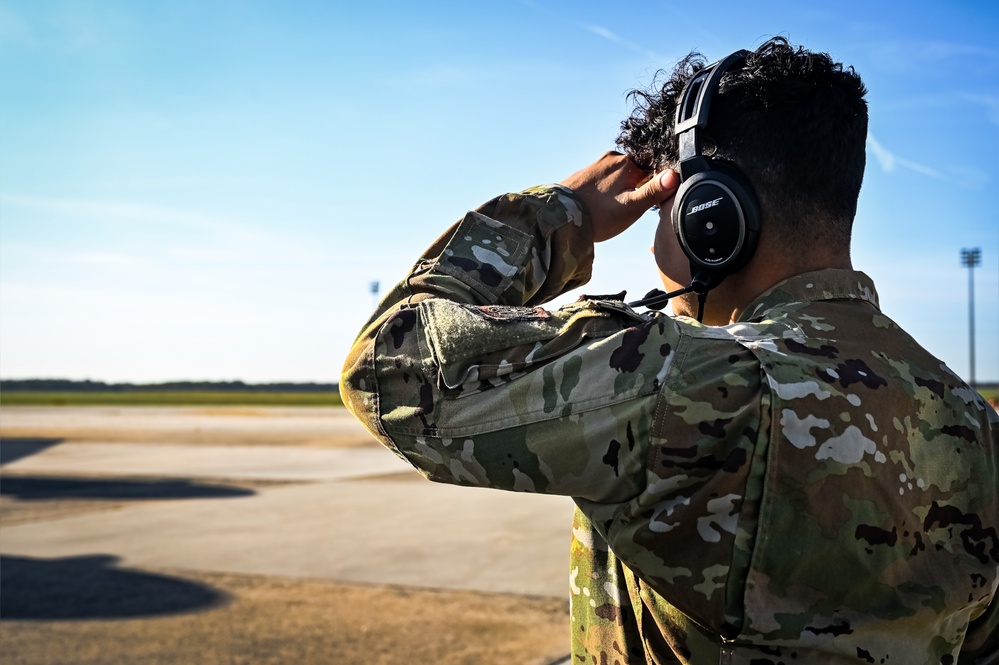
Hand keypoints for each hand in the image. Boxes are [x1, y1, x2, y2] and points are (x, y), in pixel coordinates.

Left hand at [560, 151, 678, 241]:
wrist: (559, 218)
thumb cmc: (597, 216)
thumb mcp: (632, 207)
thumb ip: (654, 190)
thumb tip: (675, 175)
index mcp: (627, 163)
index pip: (653, 170)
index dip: (654, 188)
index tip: (645, 204)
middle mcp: (611, 158)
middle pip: (636, 172)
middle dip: (636, 190)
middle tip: (625, 210)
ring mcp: (596, 165)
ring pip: (619, 177)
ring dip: (620, 192)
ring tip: (610, 211)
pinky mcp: (584, 174)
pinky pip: (604, 181)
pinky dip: (606, 193)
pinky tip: (600, 207)